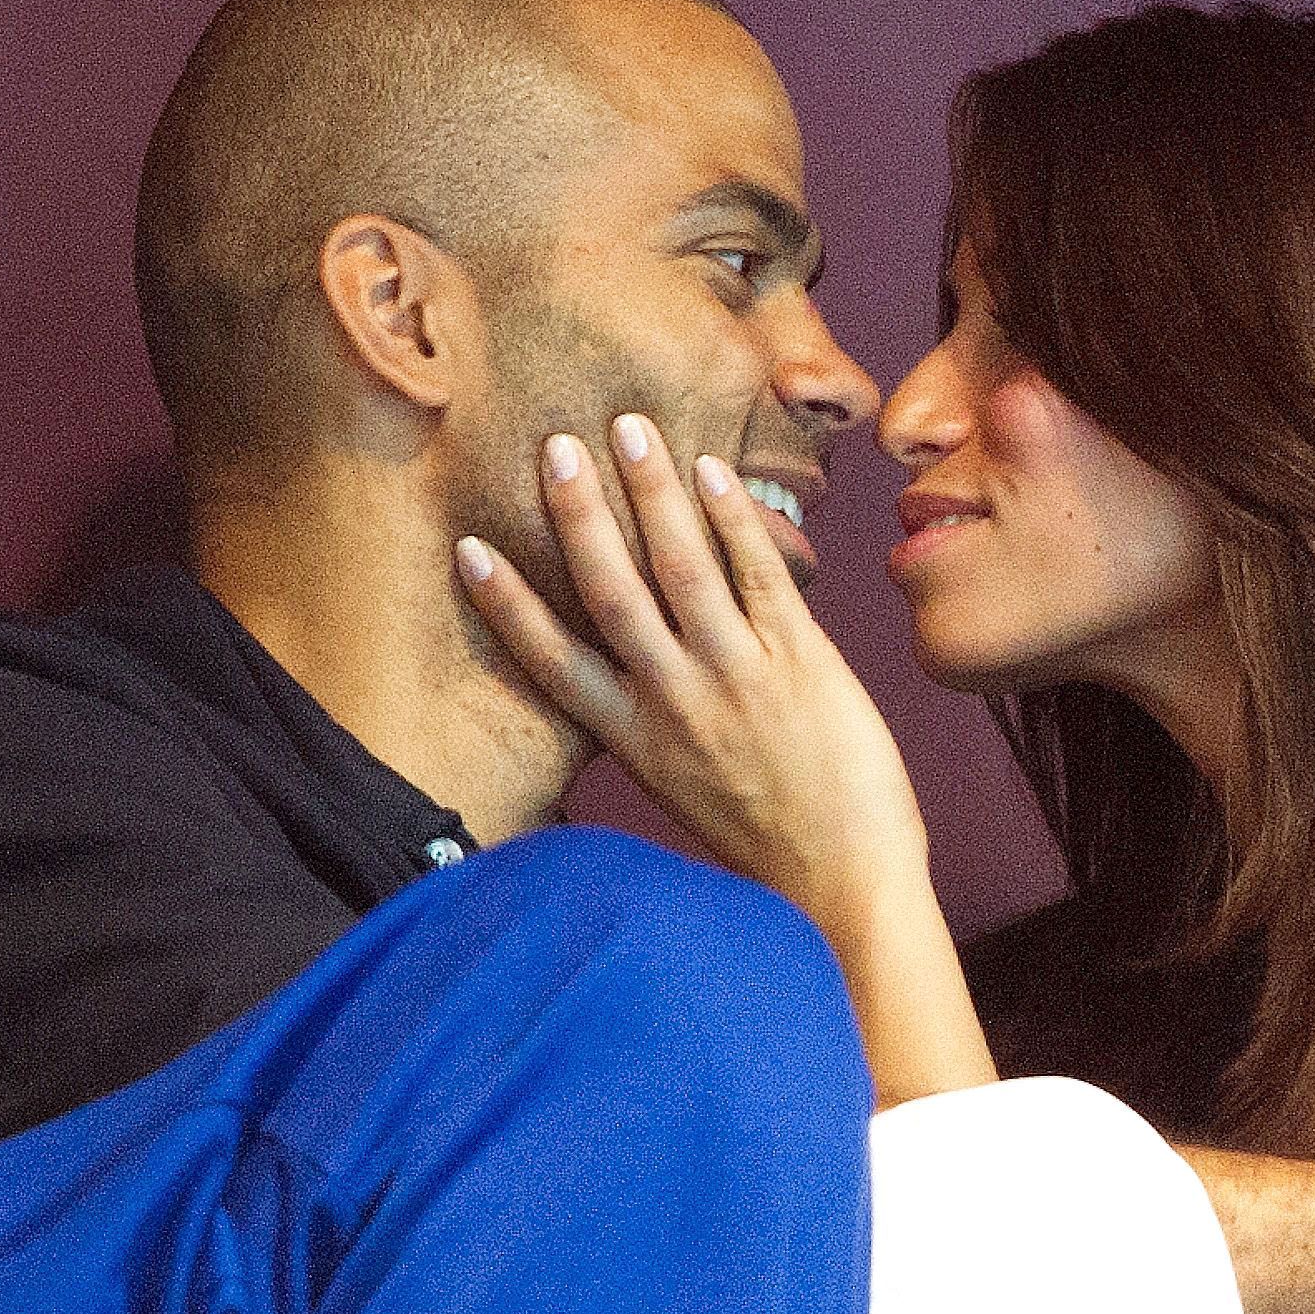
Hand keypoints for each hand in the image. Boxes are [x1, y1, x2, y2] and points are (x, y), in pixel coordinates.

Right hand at [457, 417, 997, 1104]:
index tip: (469, 552)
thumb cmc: (769, 845)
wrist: (845, 886)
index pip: (553, 662)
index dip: (509, 605)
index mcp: (634, 741)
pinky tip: (712, 471)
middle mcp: (674, 703)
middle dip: (579, 515)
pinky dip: (734, 519)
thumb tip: (637, 675)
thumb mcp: (683, 790)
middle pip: (610, 592)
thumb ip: (656, 728)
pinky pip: (759, 575)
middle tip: (555, 446)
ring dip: (651, 491)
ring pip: (680, 566)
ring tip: (629, 428)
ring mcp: (737, 678)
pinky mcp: (800, 663)